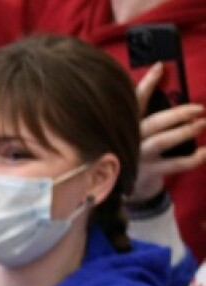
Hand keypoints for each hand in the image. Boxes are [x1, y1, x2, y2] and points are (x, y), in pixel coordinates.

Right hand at [132, 63, 205, 202]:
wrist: (120, 188)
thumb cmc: (134, 151)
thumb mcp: (131, 132)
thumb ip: (143, 115)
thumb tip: (159, 82)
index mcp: (126, 125)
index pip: (135, 102)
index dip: (147, 84)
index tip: (160, 67)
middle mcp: (131, 139)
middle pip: (154, 123)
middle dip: (178, 114)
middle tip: (199, 108)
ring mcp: (139, 157)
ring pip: (163, 142)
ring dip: (185, 132)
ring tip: (202, 123)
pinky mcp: (149, 172)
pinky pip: (175, 164)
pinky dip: (193, 158)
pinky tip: (205, 152)